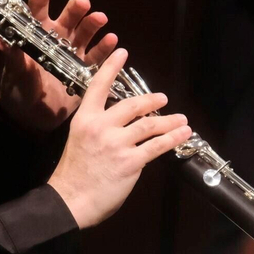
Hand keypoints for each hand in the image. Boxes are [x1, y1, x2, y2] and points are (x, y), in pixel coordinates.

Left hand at [0, 0, 118, 132]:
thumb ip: (10, 56)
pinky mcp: (84, 70)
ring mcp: (72, 53)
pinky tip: (112, 40)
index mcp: (35, 35)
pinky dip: (104, 48)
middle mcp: (56, 39)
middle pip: (68, 17)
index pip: (38, 10)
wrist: (32, 119)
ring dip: (92, 23)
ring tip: (100, 18)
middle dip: (75, 8)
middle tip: (83, 3)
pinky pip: (96, 56)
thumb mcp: (14, 73)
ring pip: (85, 32)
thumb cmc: (19, 91)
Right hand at [47, 49, 191, 228]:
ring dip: (169, 120)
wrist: (70, 200)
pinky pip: (157, 146)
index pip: (99, 87)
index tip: (122, 52)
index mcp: (85, 120)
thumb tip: (123, 128)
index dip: (111, 68)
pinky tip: (182, 134)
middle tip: (162, 98)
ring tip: (181, 119)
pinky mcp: (131, 161)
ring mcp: (117, 144)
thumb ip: (99, 130)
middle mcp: (101, 127)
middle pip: (132, 104)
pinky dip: (173, 138)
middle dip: (151, 100)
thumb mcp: (79, 142)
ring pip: (149, 124)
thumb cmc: (73, 175)